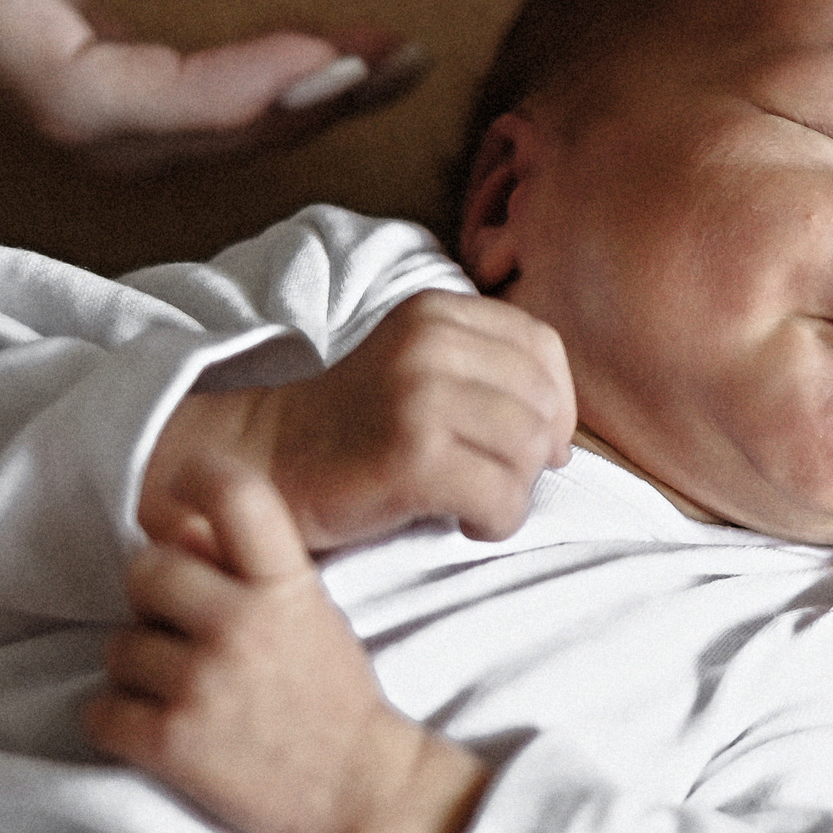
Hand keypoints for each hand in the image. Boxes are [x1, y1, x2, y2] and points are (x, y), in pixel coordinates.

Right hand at [0, 0, 423, 169]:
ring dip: (250, 110)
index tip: (328, 60)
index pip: (80, 96)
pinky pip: (118, 70)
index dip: (212, 103)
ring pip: (122, 119)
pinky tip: (296, 45)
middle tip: (387, 66)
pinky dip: (215, 73)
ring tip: (372, 64)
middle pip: (114, 137)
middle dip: (257, 121)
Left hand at [89, 467, 486, 832]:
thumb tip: (173, 528)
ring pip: (119, 648)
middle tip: (184, 637)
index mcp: (285, 584)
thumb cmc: (328, 697)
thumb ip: (247, 567)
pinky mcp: (171, 743)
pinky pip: (101, 711)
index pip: (236, 495)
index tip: (178, 491)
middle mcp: (242, 623)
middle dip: (153, 603)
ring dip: (140, 674)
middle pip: (145, 570)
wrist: (359, 794)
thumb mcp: (307, 612)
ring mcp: (204, 682)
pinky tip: (162, 733)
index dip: (196, 478)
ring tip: (188, 697)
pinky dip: (120, 725)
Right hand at [141, 290, 575, 552]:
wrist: (268, 464)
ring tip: (471, 502)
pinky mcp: (410, 453)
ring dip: (512, 490)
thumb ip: (488, 372)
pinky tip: (461, 522)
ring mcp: (417, 394)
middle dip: (531, 455)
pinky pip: (500, 495)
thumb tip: (565, 435)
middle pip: (541, 402)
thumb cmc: (357, 431)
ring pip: (527, 449)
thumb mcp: (420, 370)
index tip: (524, 445)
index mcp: (435, 311)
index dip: (553, 404)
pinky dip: (495, 521)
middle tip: (489, 480)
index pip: (542, 347)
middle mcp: (428, 341)